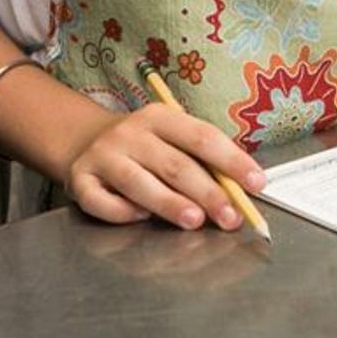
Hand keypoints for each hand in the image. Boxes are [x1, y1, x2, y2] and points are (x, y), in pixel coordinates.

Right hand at [64, 103, 265, 230]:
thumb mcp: (172, 138)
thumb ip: (201, 159)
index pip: (204, 137)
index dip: (232, 161)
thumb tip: (240, 187)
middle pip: (176, 164)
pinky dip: (123, 213)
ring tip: (195, 220)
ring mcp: (104, 156)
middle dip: (208, 192)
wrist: (84, 140)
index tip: (256, 183)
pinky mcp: (80, 180)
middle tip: (230, 216)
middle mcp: (132, 133)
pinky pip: (103, 202)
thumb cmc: (144, 144)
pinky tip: (141, 219)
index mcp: (162, 116)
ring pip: (140, 183)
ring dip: (170, 203)